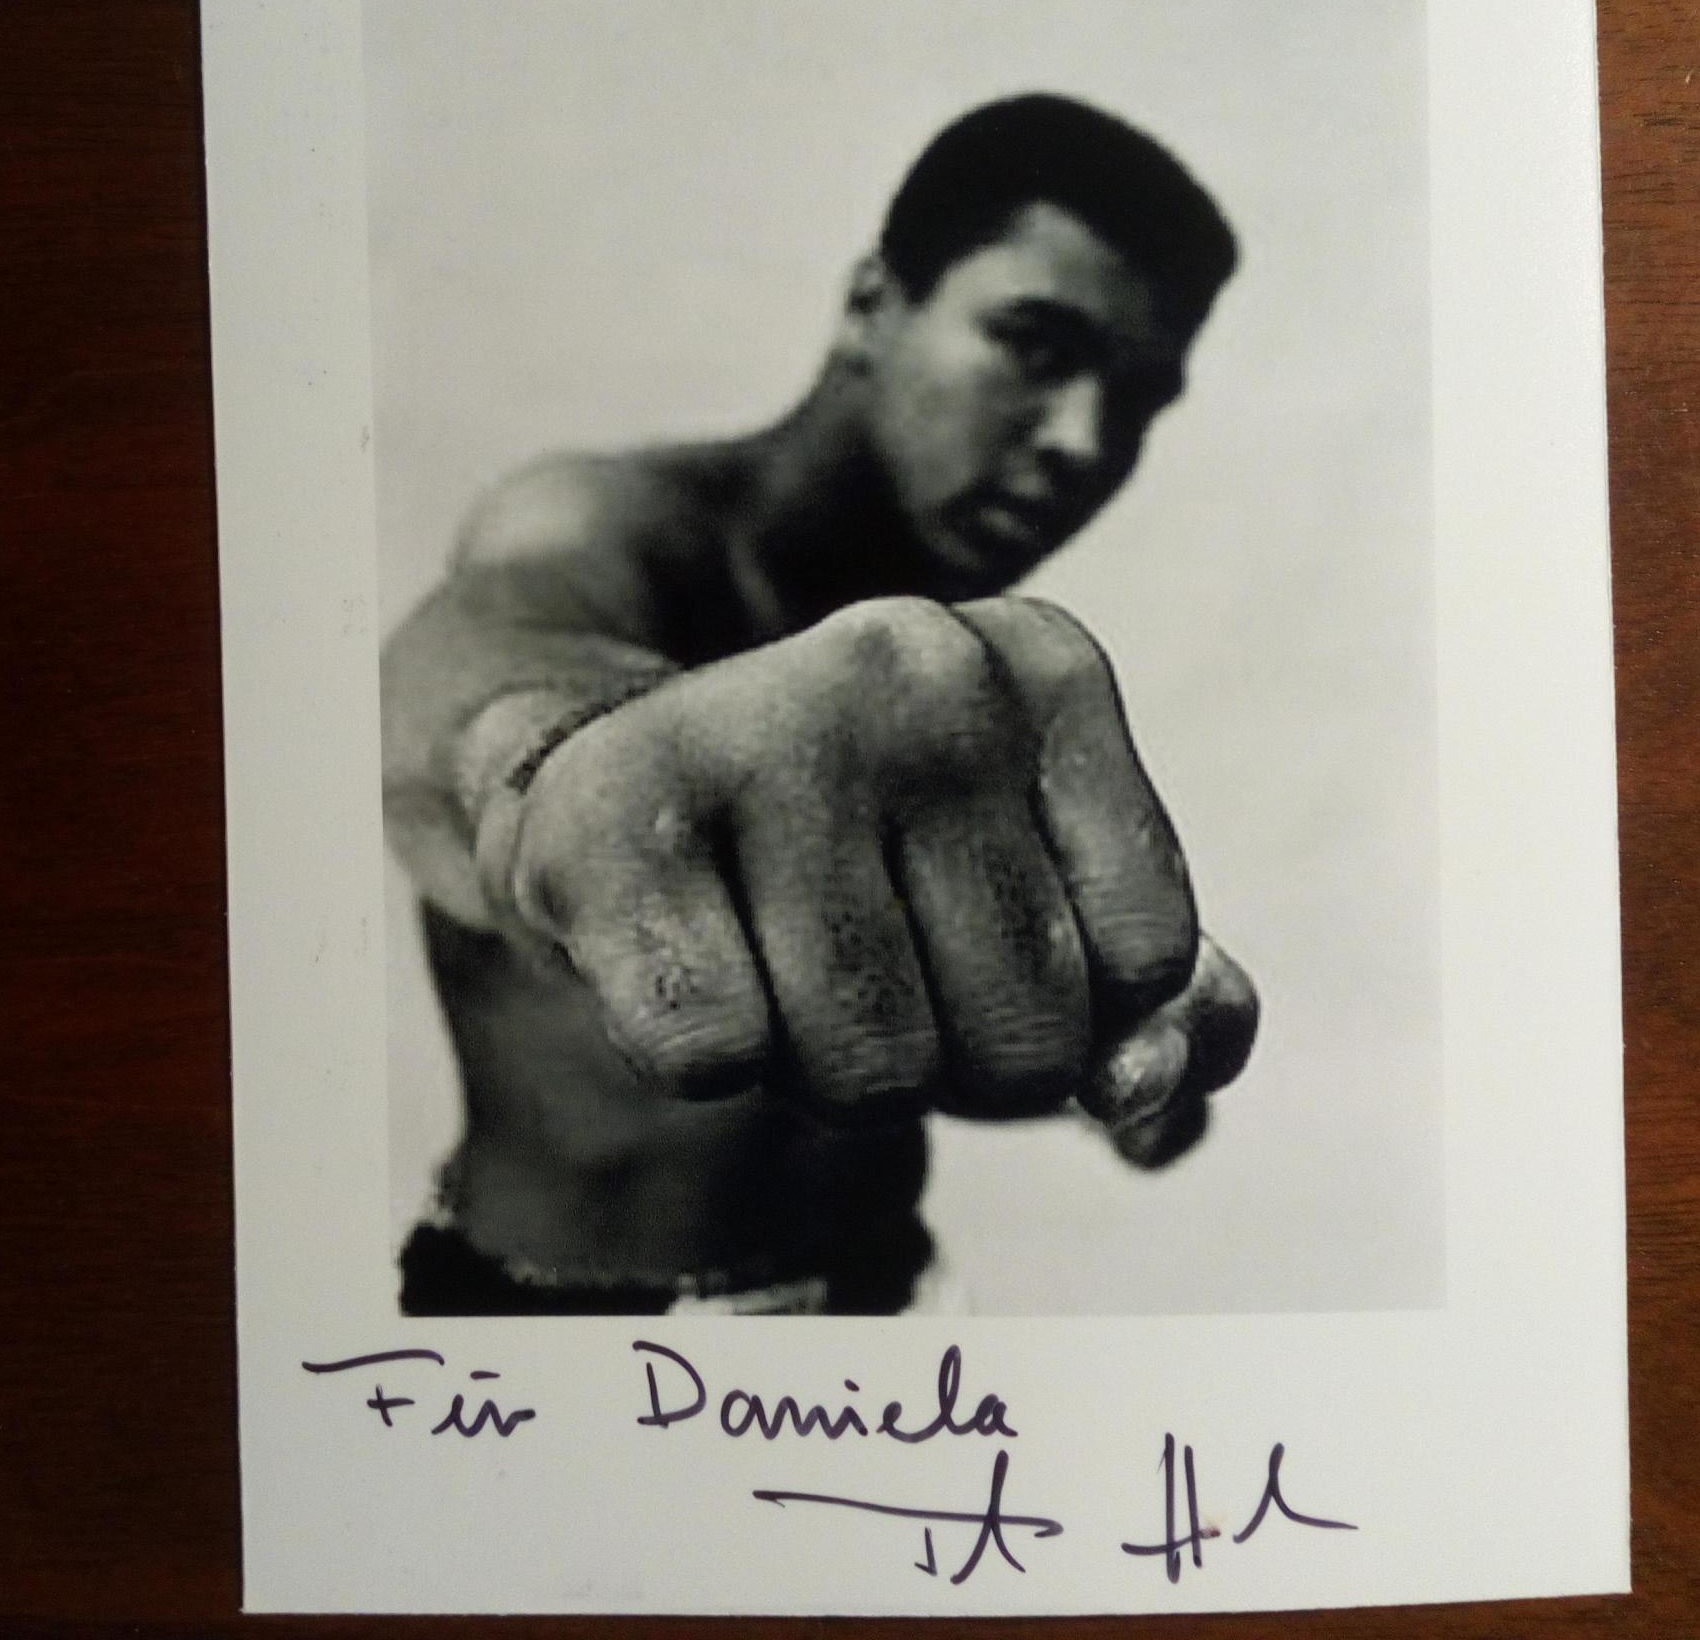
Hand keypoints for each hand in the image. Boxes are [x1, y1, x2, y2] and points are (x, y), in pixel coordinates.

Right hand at [473, 595, 1255, 1159]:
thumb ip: (1163, 1011)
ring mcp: (762, 725)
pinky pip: (717, 1059)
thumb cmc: (854, 865)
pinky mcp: (614, 816)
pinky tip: (675, 950)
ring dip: (818, 1070)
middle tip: (845, 953)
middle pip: (1020, 1038)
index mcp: (1046, 665)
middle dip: (941, 1059)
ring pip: (873, 1072)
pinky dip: (700, 1056)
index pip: (1144, 966)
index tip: (951, 923)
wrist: (597, 784)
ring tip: (761, 950)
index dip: (1050, 1002)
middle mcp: (918, 664)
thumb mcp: (1037, 900)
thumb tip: (1149, 1096)